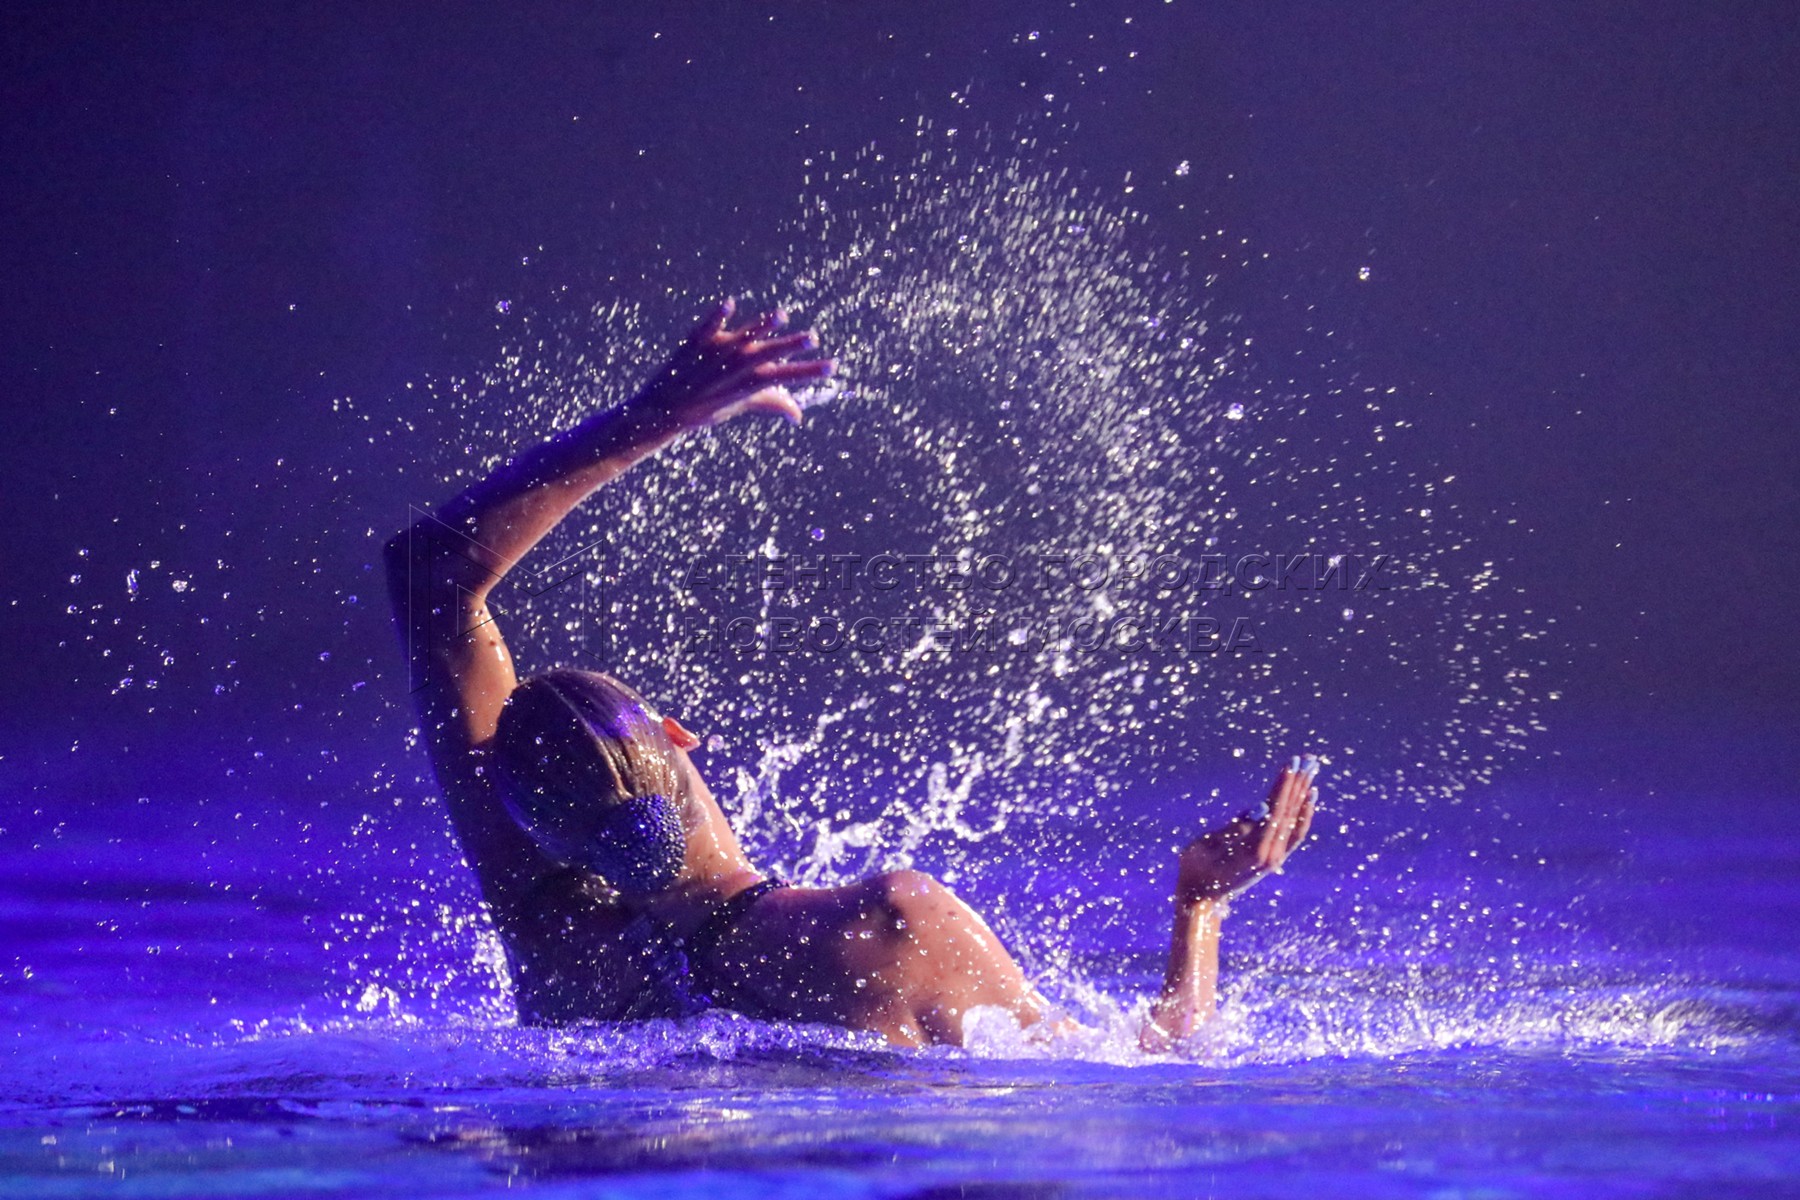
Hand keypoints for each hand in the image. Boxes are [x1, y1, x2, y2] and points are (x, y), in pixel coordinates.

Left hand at [632, 299, 834, 431]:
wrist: (665, 407)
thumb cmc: (707, 408)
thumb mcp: (742, 407)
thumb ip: (772, 404)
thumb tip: (797, 416)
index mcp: (752, 382)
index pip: (788, 375)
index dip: (811, 372)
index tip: (832, 367)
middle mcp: (738, 366)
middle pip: (771, 353)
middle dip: (793, 345)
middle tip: (813, 339)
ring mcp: (720, 351)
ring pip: (746, 335)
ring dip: (762, 326)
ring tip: (780, 317)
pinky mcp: (700, 340)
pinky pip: (711, 325)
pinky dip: (719, 316)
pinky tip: (729, 303)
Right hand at [1174, 756, 1317, 903]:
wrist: (1202, 898)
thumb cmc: (1196, 869)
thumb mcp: (1206, 846)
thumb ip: (1233, 828)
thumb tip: (1260, 808)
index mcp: (1253, 851)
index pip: (1275, 811)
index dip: (1284, 786)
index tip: (1292, 763)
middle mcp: (1271, 855)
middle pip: (1289, 813)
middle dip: (1298, 783)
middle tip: (1308, 758)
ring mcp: (1275, 858)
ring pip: (1295, 821)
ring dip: (1303, 793)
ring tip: (1311, 769)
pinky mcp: (1274, 857)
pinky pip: (1296, 833)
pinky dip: (1304, 813)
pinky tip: (1309, 796)